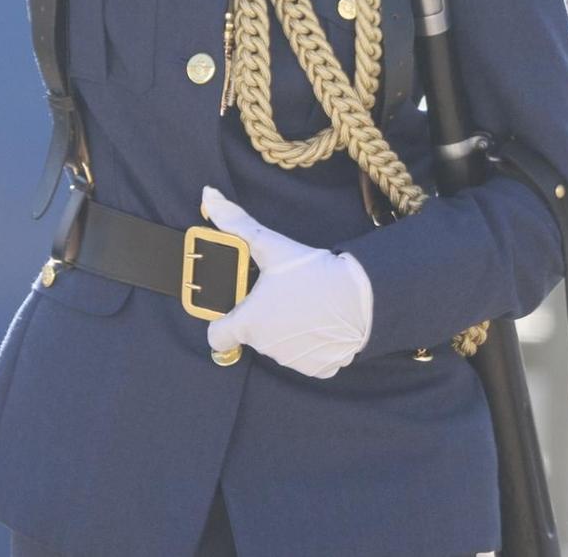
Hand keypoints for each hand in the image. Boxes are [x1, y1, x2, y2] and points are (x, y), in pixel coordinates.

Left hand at [201, 186, 372, 378]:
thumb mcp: (269, 244)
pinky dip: (311, 344)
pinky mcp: (318, 370)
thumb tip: (207, 196)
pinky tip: (322, 322)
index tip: (237, 307)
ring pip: (279, 345)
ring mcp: (292, 361)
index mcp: (248, 323)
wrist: (360, 298)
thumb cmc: (311, 272)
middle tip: (282, 294)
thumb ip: (235, 223)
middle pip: (253, 335)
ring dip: (286, 330)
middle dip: (262, 317)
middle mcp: (266, 348)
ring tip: (305, 305)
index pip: (217, 336)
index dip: (223, 322)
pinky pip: (306, 357)